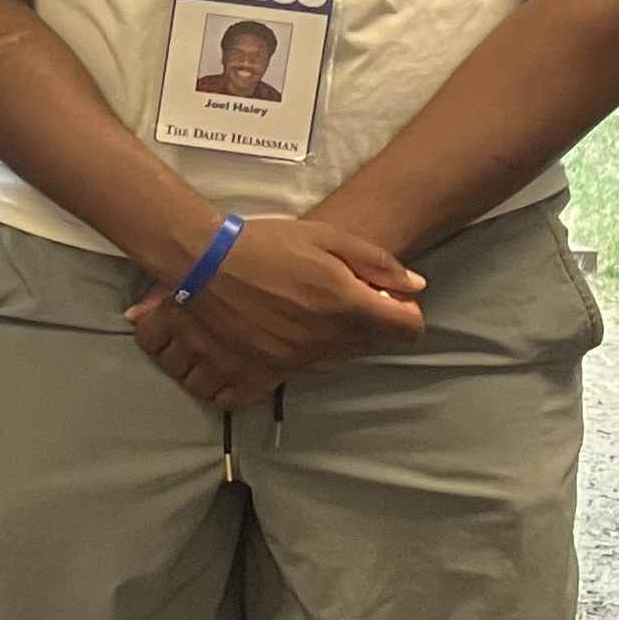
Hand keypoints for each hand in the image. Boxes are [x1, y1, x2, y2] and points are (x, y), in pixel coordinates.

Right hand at [124, 216, 422, 403]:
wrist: (203, 261)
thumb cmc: (266, 243)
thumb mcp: (327, 238)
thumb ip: (377, 262)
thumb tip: (415, 286)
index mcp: (347, 305)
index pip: (407, 329)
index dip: (405, 314)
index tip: (389, 302)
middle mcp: (325, 340)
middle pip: (369, 346)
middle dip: (365, 325)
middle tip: (339, 299)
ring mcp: (293, 361)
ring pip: (335, 363)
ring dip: (332, 344)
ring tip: (307, 316)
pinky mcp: (261, 372)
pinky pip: (296, 381)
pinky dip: (294, 368)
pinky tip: (283, 346)